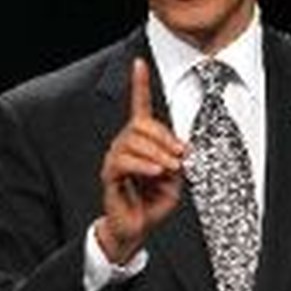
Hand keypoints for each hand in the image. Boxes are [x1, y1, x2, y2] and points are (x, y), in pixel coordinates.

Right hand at [97, 58, 186, 263]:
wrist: (138, 228)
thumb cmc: (154, 202)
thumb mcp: (174, 180)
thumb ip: (177, 162)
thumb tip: (179, 152)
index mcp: (141, 141)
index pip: (138, 107)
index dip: (138, 84)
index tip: (138, 63)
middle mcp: (124, 144)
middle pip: (141, 124)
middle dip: (165, 137)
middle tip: (181, 156)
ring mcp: (115, 158)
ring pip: (133, 141)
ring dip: (157, 153)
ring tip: (170, 169)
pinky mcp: (110, 175)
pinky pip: (124, 160)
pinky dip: (143, 164)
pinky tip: (156, 171)